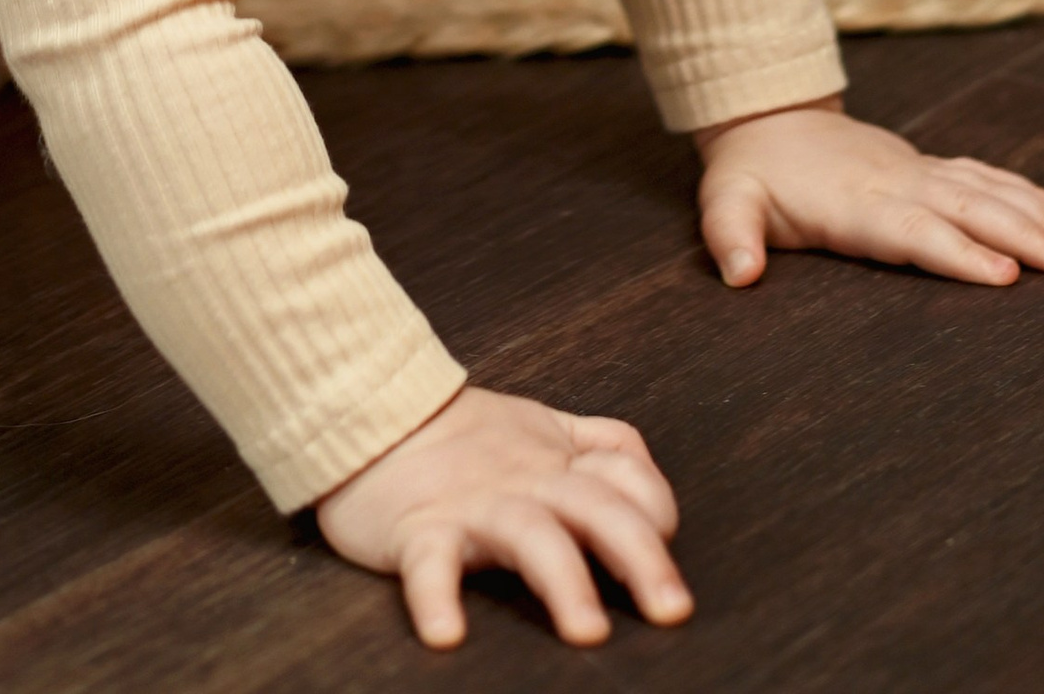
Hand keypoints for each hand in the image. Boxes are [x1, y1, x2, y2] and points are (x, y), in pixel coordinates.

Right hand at [315, 384, 689, 650]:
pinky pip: (429, 564)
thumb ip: (597, 446)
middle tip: (671, 608)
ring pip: (530, 535)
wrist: (372, 410)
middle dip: (642, 556)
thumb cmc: (464, 437)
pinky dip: (436, 598)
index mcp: (556, 461)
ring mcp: (475, 505)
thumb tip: (650, 489)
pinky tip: (447, 634)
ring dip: (564, 581)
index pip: (625, 473)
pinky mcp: (419, 528)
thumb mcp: (542, 428)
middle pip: (597, 508)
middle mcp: (527, 481)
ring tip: (588, 631)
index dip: (654, 505)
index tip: (666, 539)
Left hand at [695, 99, 1043, 290]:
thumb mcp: (727, 200)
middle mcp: (897, 183)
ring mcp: (917, 171)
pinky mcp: (927, 167)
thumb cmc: (750, 173)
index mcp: (854, 204)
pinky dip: (1028, 194)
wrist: (766, 115)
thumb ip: (732, 234)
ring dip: (1039, 216)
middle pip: (968, 210)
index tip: (1005, 277)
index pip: (912, 230)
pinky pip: (985, 177)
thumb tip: (739, 274)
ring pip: (987, 191)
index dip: (957, 253)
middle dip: (1023, 236)